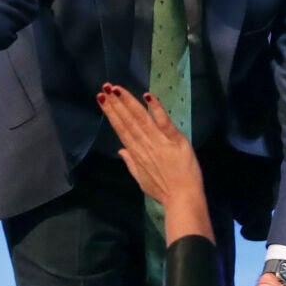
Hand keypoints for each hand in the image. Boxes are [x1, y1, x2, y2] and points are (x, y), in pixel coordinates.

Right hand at [96, 85, 202, 208]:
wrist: (183, 198)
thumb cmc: (163, 191)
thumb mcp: (142, 179)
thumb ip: (131, 163)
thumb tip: (121, 150)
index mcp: (136, 154)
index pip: (121, 129)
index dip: (111, 113)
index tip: (102, 100)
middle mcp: (144, 145)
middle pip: (127, 120)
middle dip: (115, 103)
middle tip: (105, 87)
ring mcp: (159, 141)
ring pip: (140, 118)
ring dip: (128, 102)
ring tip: (117, 89)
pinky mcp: (174, 140)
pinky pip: (163, 121)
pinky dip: (155, 108)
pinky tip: (147, 95)